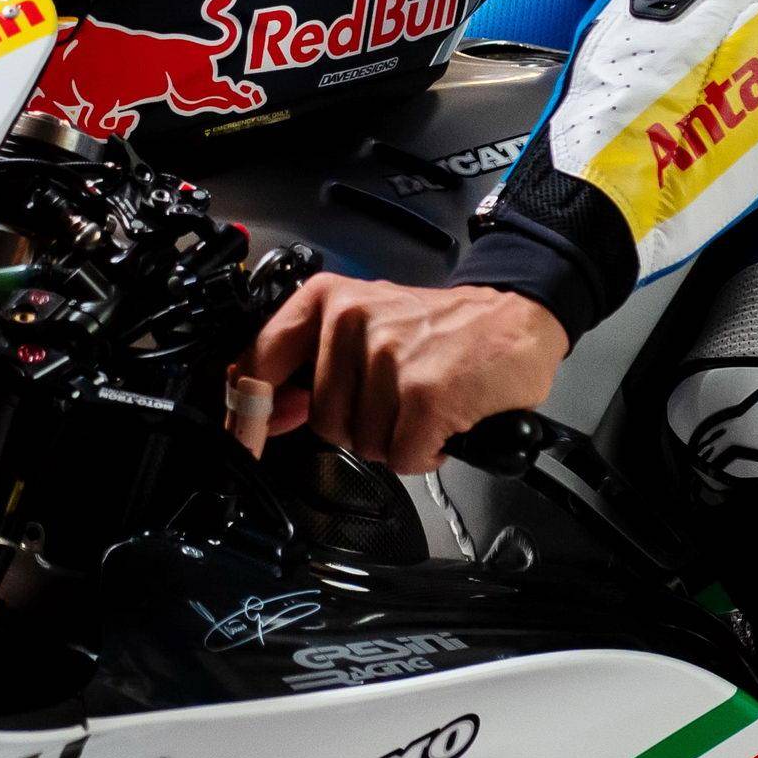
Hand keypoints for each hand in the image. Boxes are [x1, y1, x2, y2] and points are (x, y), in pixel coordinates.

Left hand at [238, 276, 569, 476]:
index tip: (240, 441)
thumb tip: (265, 412)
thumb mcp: (363, 323)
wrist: (517, 320)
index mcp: (327, 300)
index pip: (262, 359)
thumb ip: (310, 362)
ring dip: (397, 439)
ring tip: (423, 403)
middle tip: (397, 398)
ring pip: (364, 443)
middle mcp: (352, 321)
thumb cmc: (442, 329)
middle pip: (324, 421)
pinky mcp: (425, 395)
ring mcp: (389, 358)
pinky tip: (444, 421)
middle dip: (361, 426)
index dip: (247, 411)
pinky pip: (404, 457)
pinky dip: (428, 453)